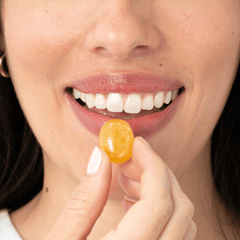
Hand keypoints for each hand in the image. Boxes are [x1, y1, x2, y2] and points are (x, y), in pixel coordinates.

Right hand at [45, 137, 196, 239]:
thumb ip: (84, 198)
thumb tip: (102, 156)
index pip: (158, 203)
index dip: (152, 164)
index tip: (136, 143)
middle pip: (178, 207)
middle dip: (157, 172)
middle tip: (129, 158)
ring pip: (182, 220)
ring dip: (160, 188)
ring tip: (126, 178)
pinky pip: (176, 233)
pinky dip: (161, 207)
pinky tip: (132, 201)